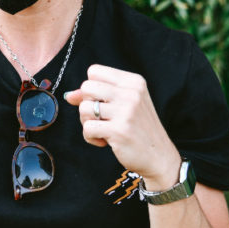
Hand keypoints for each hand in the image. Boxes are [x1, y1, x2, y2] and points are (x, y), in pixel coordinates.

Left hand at [64, 64, 181, 189]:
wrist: (159, 156)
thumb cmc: (139, 128)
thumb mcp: (124, 104)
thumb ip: (98, 96)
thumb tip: (69, 96)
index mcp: (133, 82)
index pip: (94, 71)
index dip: (91, 88)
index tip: (101, 103)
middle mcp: (131, 93)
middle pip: (86, 87)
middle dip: (86, 104)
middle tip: (99, 117)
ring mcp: (126, 112)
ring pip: (84, 108)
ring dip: (87, 122)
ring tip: (102, 130)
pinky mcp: (119, 131)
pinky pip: (87, 128)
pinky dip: (90, 137)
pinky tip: (104, 141)